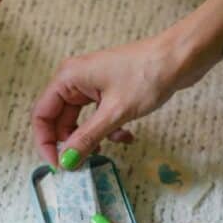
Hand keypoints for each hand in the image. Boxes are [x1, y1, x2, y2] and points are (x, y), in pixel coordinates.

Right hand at [31, 30, 208, 167]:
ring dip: (93, 138)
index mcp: (68, 78)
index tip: (59, 165)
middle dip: (71, 143)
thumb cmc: (148, 75)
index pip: (42, 115)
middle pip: (59, 120)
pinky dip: (107, 130)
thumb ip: (87, 138)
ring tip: (109, 148)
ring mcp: (91, 84)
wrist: (180, 58)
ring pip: (80, 121)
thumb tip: (67, 161)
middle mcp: (74, 80)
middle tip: (83, 164)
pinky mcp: (107, 90)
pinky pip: (96, 116)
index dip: (46, 143)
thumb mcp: (115, 113)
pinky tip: (126, 136)